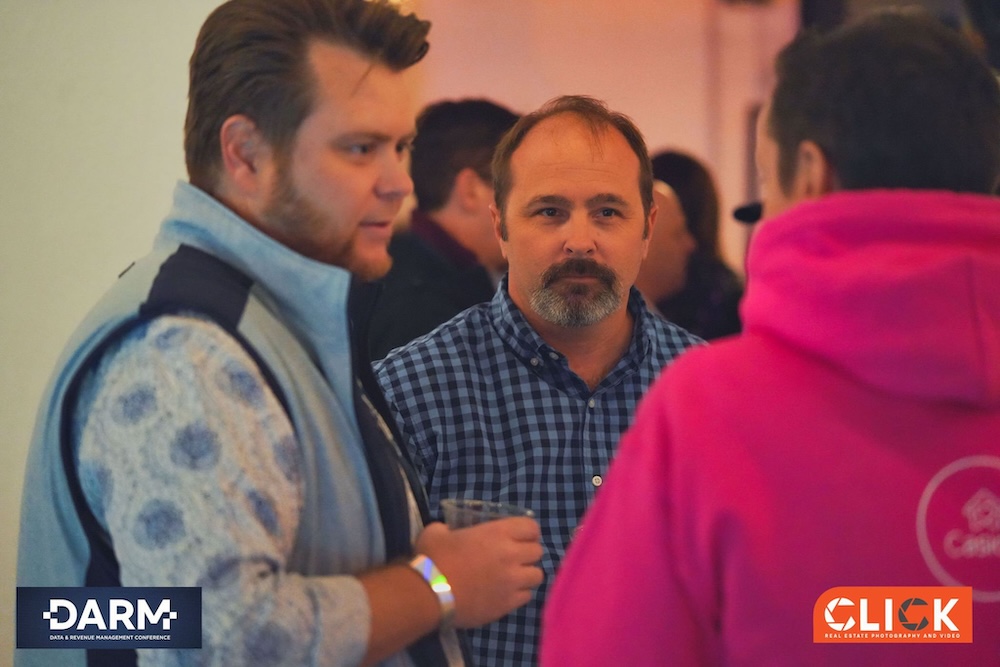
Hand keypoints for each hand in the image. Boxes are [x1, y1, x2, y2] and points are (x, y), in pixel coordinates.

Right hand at [415, 519, 543, 627]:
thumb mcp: (438, 532)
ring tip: (513, 576)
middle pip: (537, 551)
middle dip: (527, 552)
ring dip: (527, 574)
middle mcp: (511, 555)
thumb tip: (449, 532)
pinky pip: (526, 596)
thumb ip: (449, 528)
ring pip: (537, 575)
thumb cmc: (433, 558)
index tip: (517, 536)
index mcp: (498, 533)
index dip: (526, 531)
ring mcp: (512, 582)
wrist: (429, 594)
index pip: (531, 527)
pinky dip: (519, 593)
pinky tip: (505, 593)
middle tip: (514, 556)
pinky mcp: (507, 604)